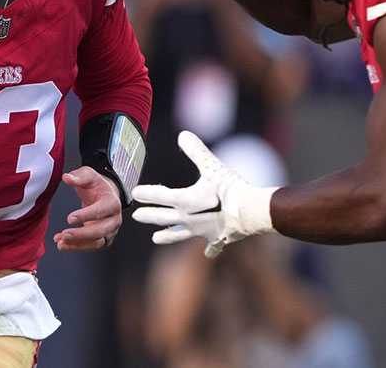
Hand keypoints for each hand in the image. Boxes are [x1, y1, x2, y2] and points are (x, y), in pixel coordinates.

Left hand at [54, 166, 122, 251]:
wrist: (105, 195)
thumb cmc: (97, 186)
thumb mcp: (88, 176)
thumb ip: (78, 176)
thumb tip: (66, 178)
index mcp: (112, 202)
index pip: (100, 211)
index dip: (85, 215)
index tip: (69, 218)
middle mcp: (114, 219)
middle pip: (100, 231)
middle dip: (81, 235)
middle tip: (64, 233)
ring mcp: (110, 231)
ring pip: (96, 243)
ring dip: (77, 245)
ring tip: (60, 243)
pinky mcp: (104, 239)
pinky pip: (91, 247)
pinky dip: (76, 247)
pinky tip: (62, 244)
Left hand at [132, 131, 277, 257]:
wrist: (251, 212)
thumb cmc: (231, 188)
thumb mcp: (213, 166)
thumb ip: (197, 151)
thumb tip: (183, 134)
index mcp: (185, 201)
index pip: (159, 196)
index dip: (146, 193)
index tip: (135, 193)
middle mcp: (188, 218)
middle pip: (162, 217)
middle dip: (149, 215)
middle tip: (136, 216)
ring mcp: (201, 231)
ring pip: (178, 235)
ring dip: (166, 236)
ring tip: (155, 238)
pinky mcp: (217, 238)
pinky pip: (211, 245)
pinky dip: (210, 248)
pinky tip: (208, 252)